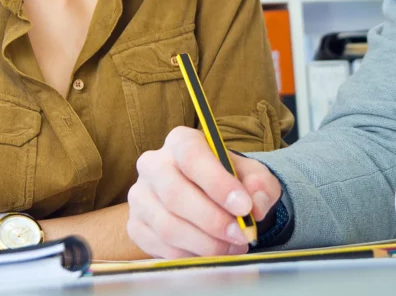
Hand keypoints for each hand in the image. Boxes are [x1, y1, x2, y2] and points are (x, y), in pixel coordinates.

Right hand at [127, 126, 280, 257]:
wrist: (209, 195)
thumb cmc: (228, 179)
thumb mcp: (251, 174)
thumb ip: (259, 184)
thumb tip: (256, 205)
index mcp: (180, 141)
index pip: (192, 156)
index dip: (218, 182)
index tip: (244, 206)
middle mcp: (153, 164)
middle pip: (175, 194)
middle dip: (213, 220)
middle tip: (241, 234)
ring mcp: (140, 196)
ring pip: (168, 225)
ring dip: (205, 243)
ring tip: (232, 246)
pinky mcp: (136, 225)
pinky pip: (161, 246)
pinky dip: (191, 255)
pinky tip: (213, 252)